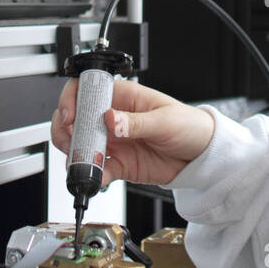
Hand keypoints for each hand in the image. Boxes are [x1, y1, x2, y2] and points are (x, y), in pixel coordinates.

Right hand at [51, 77, 214, 186]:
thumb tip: (111, 119)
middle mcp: (112, 118)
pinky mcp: (119, 164)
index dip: (71, 100)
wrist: (202, 156)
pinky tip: (96, 177)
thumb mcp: (165, 120)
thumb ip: (136, 122)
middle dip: (66, 130)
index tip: (70, 116)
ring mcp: (114, 141)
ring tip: (83, 162)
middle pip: (74, 118)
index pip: (86, 90)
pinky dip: (92, 175)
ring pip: (80, 145)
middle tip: (72, 142)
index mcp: (123, 97)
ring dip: (75, 154)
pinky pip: (97, 169)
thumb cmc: (189, 125)